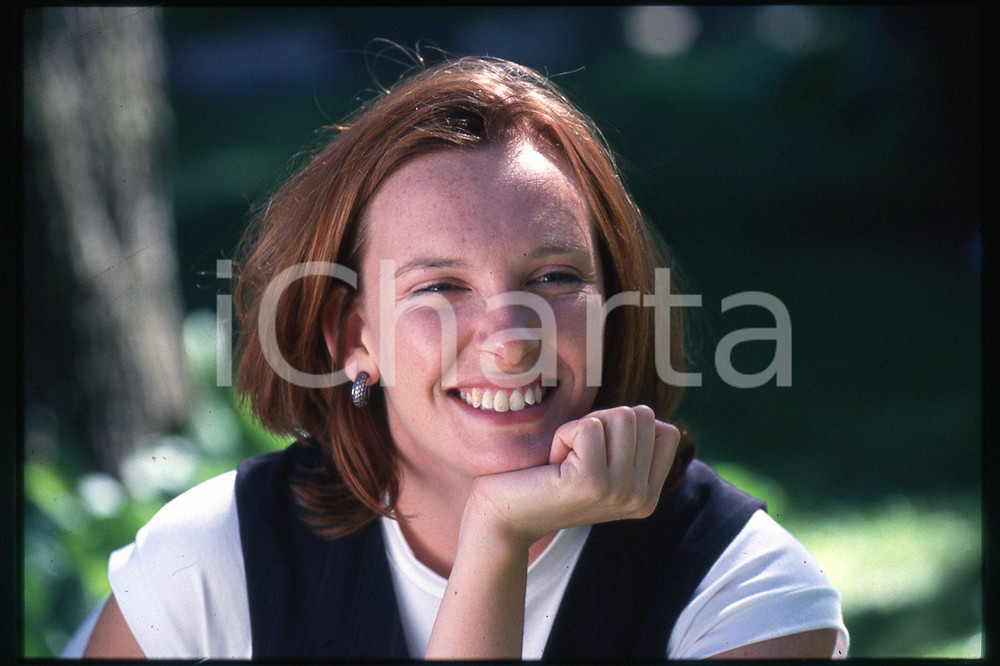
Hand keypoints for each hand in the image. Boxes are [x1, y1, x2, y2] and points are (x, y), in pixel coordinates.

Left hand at [466, 405, 680, 548]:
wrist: (504, 516)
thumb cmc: (548, 479)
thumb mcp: (602, 465)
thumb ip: (630, 445)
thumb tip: (651, 417)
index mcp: (648, 495)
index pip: (666, 431)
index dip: (624, 427)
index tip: (595, 453)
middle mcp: (642, 497)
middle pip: (641, 417)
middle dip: (602, 423)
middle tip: (576, 456)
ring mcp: (621, 491)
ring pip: (620, 416)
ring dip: (582, 428)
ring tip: (565, 460)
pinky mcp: (593, 482)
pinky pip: (587, 427)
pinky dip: (563, 436)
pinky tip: (552, 464)